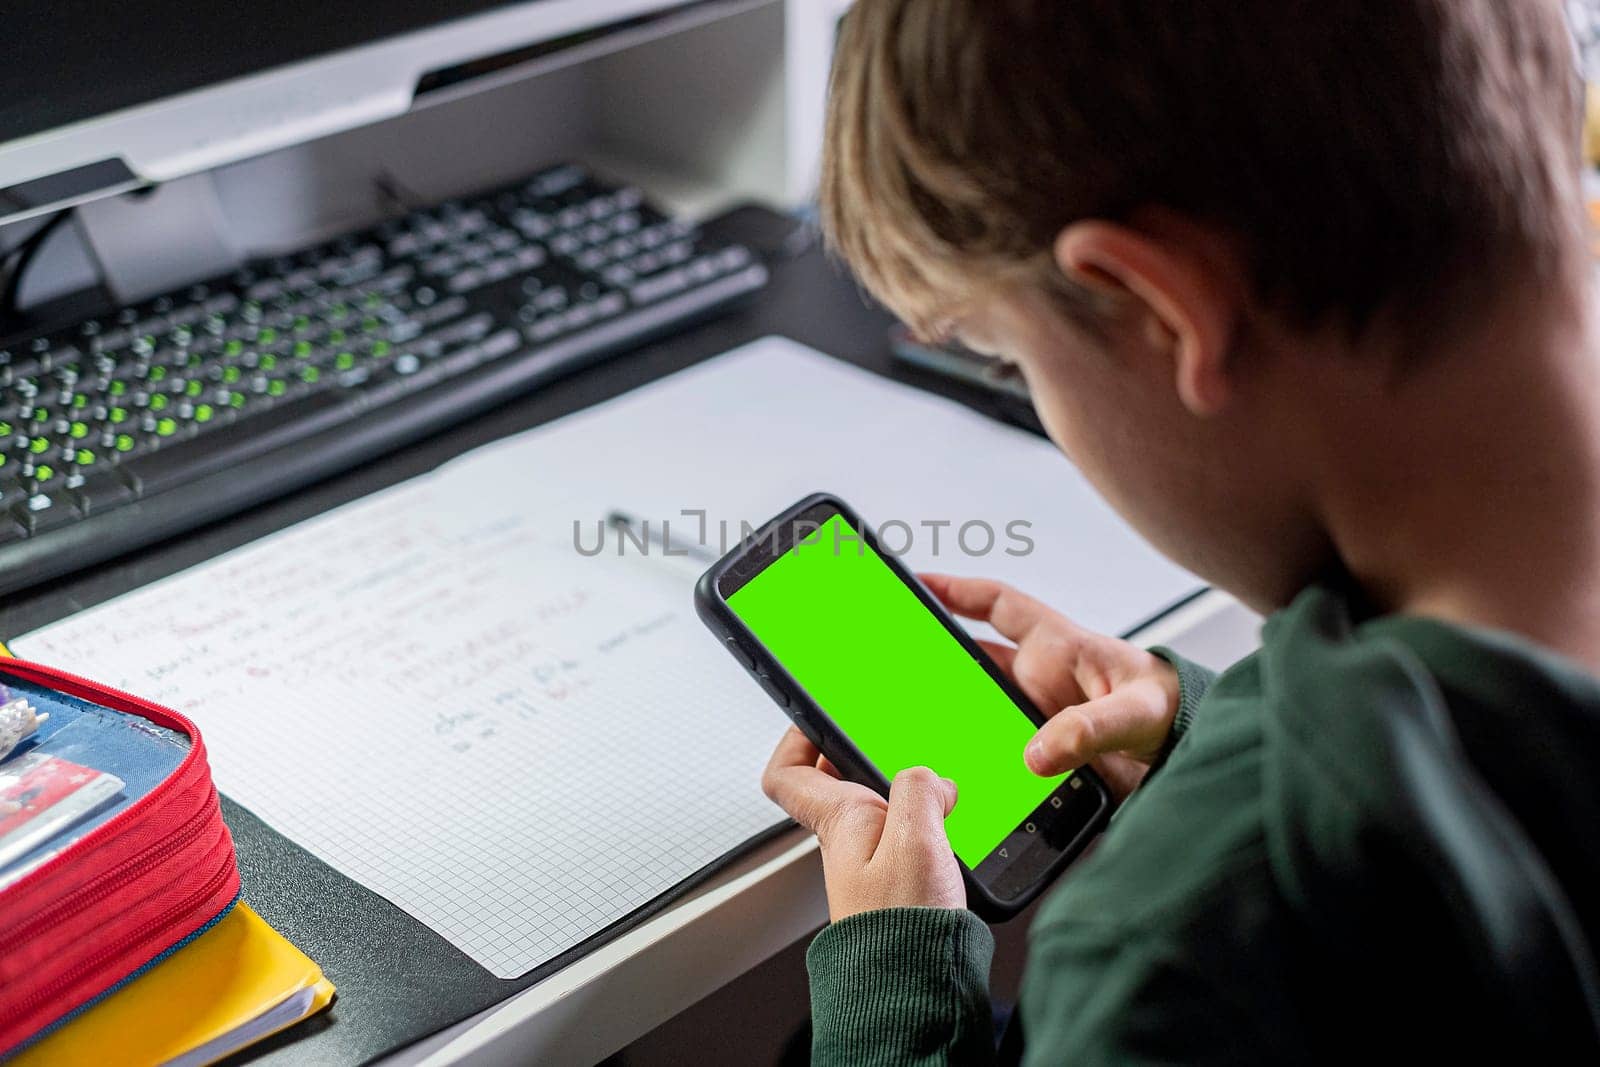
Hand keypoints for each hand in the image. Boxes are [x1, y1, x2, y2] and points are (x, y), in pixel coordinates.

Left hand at [763, 727, 965, 920]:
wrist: (918, 990)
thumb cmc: (903, 930)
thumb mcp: (914, 840)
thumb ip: (917, 791)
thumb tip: (929, 778)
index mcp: (839, 822)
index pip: (787, 774)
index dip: (795, 737)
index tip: (816, 712)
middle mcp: (849, 842)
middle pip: (835, 783)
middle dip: (859, 752)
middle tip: (885, 733)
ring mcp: (873, 864)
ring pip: (875, 807)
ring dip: (900, 785)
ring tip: (930, 771)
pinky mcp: (901, 885)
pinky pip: (904, 835)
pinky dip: (925, 818)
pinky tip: (952, 817)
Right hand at [921, 573, 1181, 798]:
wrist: (1190, 759)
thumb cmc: (1171, 713)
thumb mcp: (1134, 713)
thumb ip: (1090, 727)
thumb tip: (1039, 753)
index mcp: (1058, 646)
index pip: (999, 605)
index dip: (958, 591)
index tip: (918, 583)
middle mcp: (1039, 678)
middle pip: (972, 660)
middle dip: (933, 657)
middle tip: (890, 659)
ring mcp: (1036, 715)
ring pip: (977, 705)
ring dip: (949, 712)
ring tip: (906, 720)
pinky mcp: (1040, 752)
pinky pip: (993, 747)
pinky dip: (971, 754)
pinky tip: (950, 771)